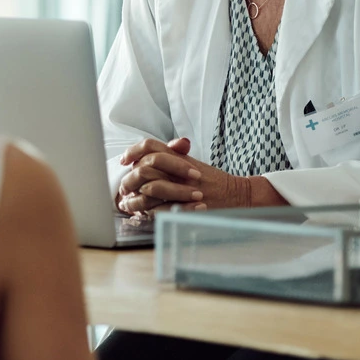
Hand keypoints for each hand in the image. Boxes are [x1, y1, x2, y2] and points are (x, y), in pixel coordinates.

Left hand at [117, 138, 256, 216]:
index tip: (123, 161)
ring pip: (150, 189)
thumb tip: (147, 156)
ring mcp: (184, 187)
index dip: (133, 151)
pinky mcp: (188, 204)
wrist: (238, 194)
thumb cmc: (214, 181)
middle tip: (122, 186)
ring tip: (126, 203)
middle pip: (145, 167)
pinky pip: (161, 208)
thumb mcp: (192, 163)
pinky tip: (140, 213)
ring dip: (134, 197)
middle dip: (129, 178)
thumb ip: (172, 157)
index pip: (150, 146)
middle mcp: (179, 169)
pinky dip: (147, 211)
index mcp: (179, 156)